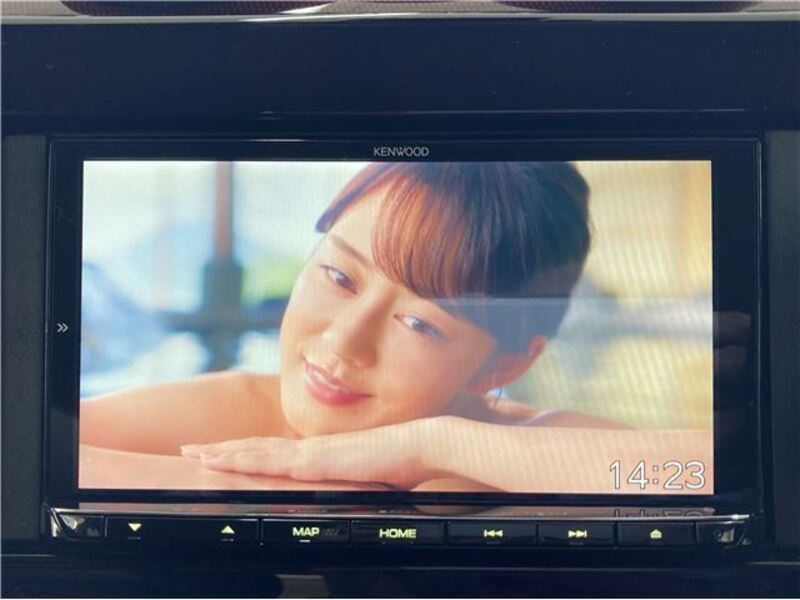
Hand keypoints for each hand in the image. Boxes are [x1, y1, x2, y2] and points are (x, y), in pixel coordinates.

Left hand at [180, 418, 445, 489]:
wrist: (418, 446)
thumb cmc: (399, 463)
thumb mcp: (365, 477)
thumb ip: (347, 482)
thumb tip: (342, 490)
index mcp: (319, 454)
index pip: (275, 453)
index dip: (246, 453)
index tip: (222, 455)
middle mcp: (309, 449)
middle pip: (257, 448)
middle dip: (222, 450)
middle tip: (191, 450)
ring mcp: (310, 452)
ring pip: (256, 451)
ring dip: (223, 453)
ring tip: (195, 453)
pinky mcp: (315, 459)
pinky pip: (270, 460)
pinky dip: (242, 459)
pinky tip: (224, 461)